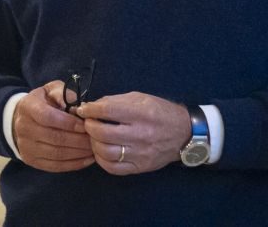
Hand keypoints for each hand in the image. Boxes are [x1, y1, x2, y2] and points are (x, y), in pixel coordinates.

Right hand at [12, 80, 94, 172]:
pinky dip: (74, 164)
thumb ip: (64, 95)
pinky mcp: (31, 161)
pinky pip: (55, 166)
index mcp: (28, 107)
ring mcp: (25, 147)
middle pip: (54, 138)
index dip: (69, 123)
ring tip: (94, 149)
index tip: (86, 125)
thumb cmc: (43, 102)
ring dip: (78, 153)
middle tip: (95, 139)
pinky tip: (87, 159)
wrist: (22, 118)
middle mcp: (23, 128)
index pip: (48, 117)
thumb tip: (79, 108)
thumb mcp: (52, 90)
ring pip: (56, 154)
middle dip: (78, 140)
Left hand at [75, 92, 190, 174]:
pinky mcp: (140, 167)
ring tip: (93, 137)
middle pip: (103, 133)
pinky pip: (113, 168)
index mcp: (141, 113)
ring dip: (93, 143)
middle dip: (89, 126)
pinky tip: (100, 151)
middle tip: (87, 123)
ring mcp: (140, 153)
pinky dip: (101, 160)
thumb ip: (116, 101)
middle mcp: (140, 134)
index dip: (90, 109)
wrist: (184, 134)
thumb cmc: (160, 112)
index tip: (83, 109)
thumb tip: (92, 106)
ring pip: (105, 152)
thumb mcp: (140, 98)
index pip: (107, 110)